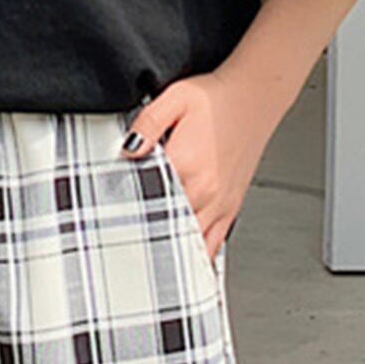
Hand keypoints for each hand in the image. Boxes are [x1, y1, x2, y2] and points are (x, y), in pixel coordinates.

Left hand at [120, 69, 282, 259]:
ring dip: (168, 256)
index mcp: (185, 166)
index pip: (146, 201)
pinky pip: (212, 246)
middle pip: (164, 230)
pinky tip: (179, 268)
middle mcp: (204, 191)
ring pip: (189, 246)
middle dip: (142, 241)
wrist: (257, 94)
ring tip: (144, 269)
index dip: (125, 214)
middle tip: (120, 254)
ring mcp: (219, 205)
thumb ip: (147, 124)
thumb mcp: (175, 98)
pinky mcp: (230, 210)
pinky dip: (195, 259)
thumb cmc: (217, 98)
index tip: (108, 227)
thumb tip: (127, 151)